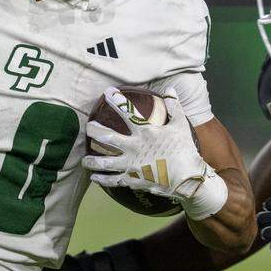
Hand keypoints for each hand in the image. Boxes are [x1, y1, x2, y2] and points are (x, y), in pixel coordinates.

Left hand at [82, 87, 226, 219]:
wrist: (187, 179)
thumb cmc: (184, 150)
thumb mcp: (181, 125)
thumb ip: (174, 107)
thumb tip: (170, 89)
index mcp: (145, 132)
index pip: (127, 112)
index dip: (116, 100)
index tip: (107, 92)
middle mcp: (134, 148)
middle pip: (108, 138)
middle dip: (95, 131)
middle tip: (88, 127)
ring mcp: (131, 165)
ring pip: (106, 162)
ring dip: (93, 160)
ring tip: (84, 160)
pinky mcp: (132, 180)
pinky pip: (113, 180)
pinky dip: (103, 179)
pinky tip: (94, 177)